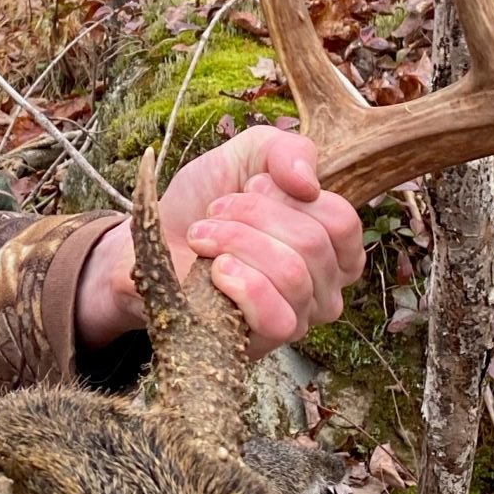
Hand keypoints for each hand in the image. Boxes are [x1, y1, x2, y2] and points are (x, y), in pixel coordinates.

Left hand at [75, 128, 364, 361]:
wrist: (152, 243)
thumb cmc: (205, 203)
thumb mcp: (245, 157)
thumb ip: (285, 150)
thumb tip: (308, 184)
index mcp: (332, 244)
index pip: (341, 221)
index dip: (289, 197)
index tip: (248, 186)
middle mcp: (325, 285)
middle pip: (313, 244)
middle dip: (252, 215)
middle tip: (214, 212)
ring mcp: (299, 318)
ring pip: (292, 275)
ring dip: (236, 242)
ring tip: (203, 236)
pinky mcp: (266, 343)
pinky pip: (277, 316)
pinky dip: (240, 283)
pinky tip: (214, 272)